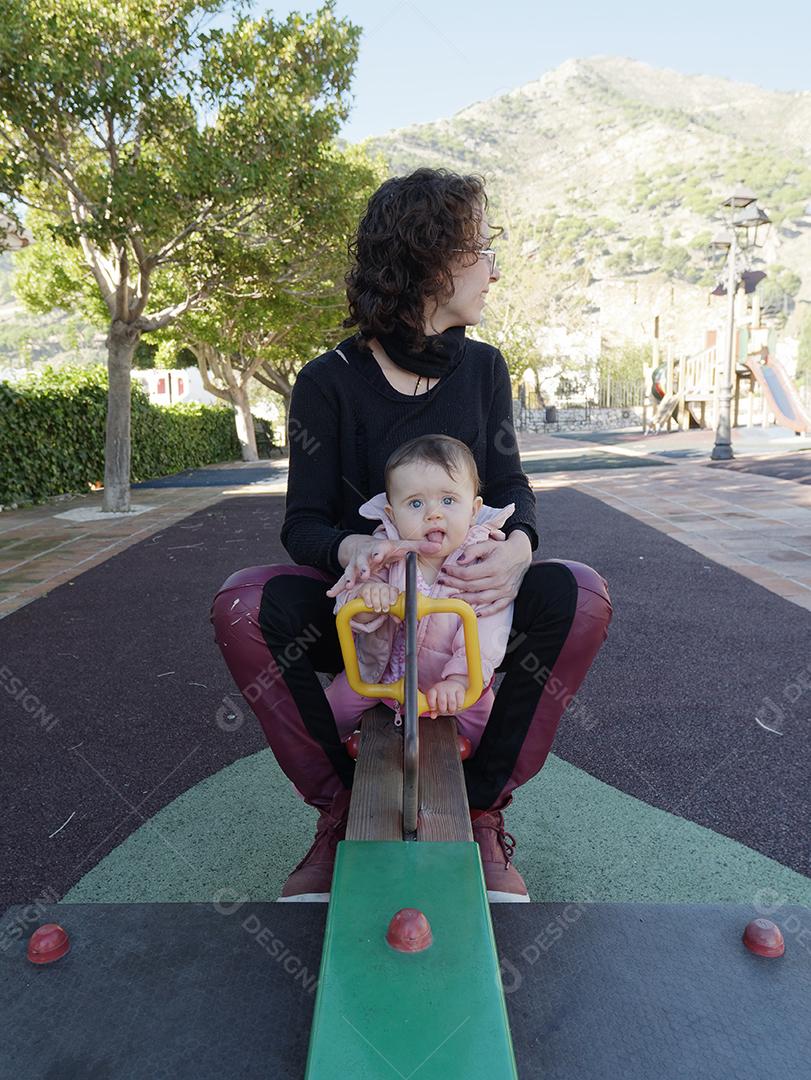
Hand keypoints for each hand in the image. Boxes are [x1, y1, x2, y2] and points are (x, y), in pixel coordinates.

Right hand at [327, 534, 441, 596]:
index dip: (378, 552)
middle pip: (363, 560)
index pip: (378, 549)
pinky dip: (337, 587)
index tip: (379, 556)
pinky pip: (342, 580)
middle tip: (364, 573)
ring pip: (351, 571)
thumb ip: (419, 547)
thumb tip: (438, 546)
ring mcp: (356, 564)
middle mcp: (365, 556)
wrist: (363, 546)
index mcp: (378, 548)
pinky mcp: (350, 573)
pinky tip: (331, 594)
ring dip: (350, 578)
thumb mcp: (401, 545)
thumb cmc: (385, 548)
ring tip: (350, 586)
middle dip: (363, 566)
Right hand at [358, 581, 398, 612]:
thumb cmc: (381, 602)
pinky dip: (368, 600)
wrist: (368, 598)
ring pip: (375, 592)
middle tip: (385, 610)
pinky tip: (369, 605)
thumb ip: (393, 613)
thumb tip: (398, 620)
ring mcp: (373, 586)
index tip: (392, 603)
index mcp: (390, 589)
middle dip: (385, 601)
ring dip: (376, 602)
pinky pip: (366, 593)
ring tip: (377, 610)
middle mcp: (382, 586)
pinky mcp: (365, 588)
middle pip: (384, 591)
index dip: (393, 596)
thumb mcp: (387, 607)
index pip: (393, 590)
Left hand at [425, 677, 467, 718]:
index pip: (431, 696)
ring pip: (452, 702)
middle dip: (443, 710)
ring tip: (451, 710)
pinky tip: (457, 707)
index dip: (432, 704)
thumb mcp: (436, 700)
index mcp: (434, 690)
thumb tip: (433, 716)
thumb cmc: (442, 695)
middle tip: (444, 711)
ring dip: (451, 709)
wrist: (453, 683)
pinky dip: (459, 706)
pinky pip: (460, 701)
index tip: (434, 709)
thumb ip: (433, 709)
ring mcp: (451, 688)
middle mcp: (442, 688)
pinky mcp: (460, 690)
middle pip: (442, 701)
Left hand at [437, 531, 531, 614]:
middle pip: (471, 587)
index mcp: (493, 567)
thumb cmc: (502, 549)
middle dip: (454, 585)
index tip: (444, 570)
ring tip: (453, 597)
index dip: (453, 573)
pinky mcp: (509, 596)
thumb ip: (472, 550)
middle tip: (442, 581)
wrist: (522, 554)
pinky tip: (475, 613)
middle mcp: (499, 580)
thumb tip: (459, 561)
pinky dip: (486, 612)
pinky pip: (497, 607)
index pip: (467, 574)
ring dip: (465, 599)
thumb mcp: (488, 544)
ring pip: (481, 599)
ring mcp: (505, 590)